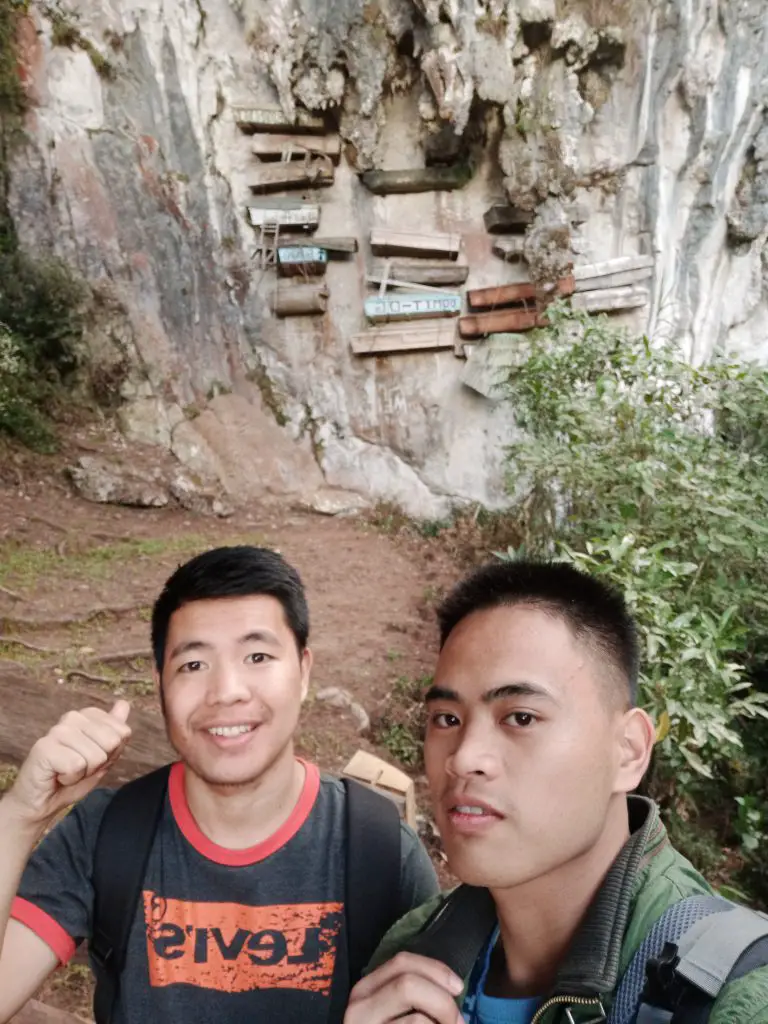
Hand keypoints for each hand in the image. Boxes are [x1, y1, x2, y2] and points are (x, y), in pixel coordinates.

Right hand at [4, 701, 131, 826]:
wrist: (41, 803)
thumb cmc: (70, 779)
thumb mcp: (101, 757)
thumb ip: (114, 732)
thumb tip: (124, 704)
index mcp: (87, 716)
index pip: (123, 732)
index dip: (111, 754)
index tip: (91, 760)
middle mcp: (72, 717)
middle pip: (112, 742)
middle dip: (99, 764)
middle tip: (78, 768)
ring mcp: (57, 730)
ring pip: (95, 756)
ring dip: (84, 773)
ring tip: (66, 772)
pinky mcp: (45, 747)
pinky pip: (77, 765)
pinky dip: (70, 778)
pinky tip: (57, 776)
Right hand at [344, 952, 464, 1023]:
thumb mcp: (394, 1013)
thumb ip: (414, 997)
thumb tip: (453, 988)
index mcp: (365, 991)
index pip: (401, 962)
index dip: (435, 970)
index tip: (459, 987)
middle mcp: (359, 1009)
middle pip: (408, 984)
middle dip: (442, 1002)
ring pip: (417, 1020)